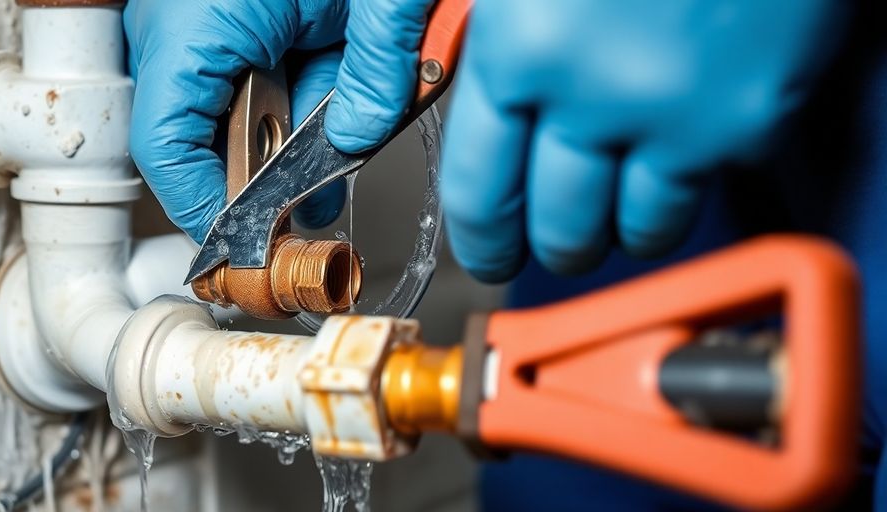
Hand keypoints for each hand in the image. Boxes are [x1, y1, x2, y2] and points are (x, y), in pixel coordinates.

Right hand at [125, 0, 434, 240]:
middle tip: (315, 202)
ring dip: (296, 126)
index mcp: (196, 27)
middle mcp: (183, 25)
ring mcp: (200, 17)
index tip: (245, 245)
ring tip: (348, 125)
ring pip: (238, 105)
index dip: (206, 210)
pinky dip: (301, 87)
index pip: (169, 149)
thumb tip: (358, 136)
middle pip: (208, 135)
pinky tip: (338, 85)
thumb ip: (374, 69)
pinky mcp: (226, 10)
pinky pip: (254, 70)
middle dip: (272, 170)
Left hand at [436, 0, 845, 280]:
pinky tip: (674, 159)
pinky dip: (685, 191)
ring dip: (619, 230)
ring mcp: (680, 110)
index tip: (494, 251)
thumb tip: (364, 123)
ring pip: (638, 230)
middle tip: (552, 239)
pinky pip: (706, 196)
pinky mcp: (753, 115)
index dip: (486, 237)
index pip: (480, 191)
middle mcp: (595, 90)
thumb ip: (409, 29)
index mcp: (519, 45)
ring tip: (616, 206)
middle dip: (549, 243)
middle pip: (559, 227)